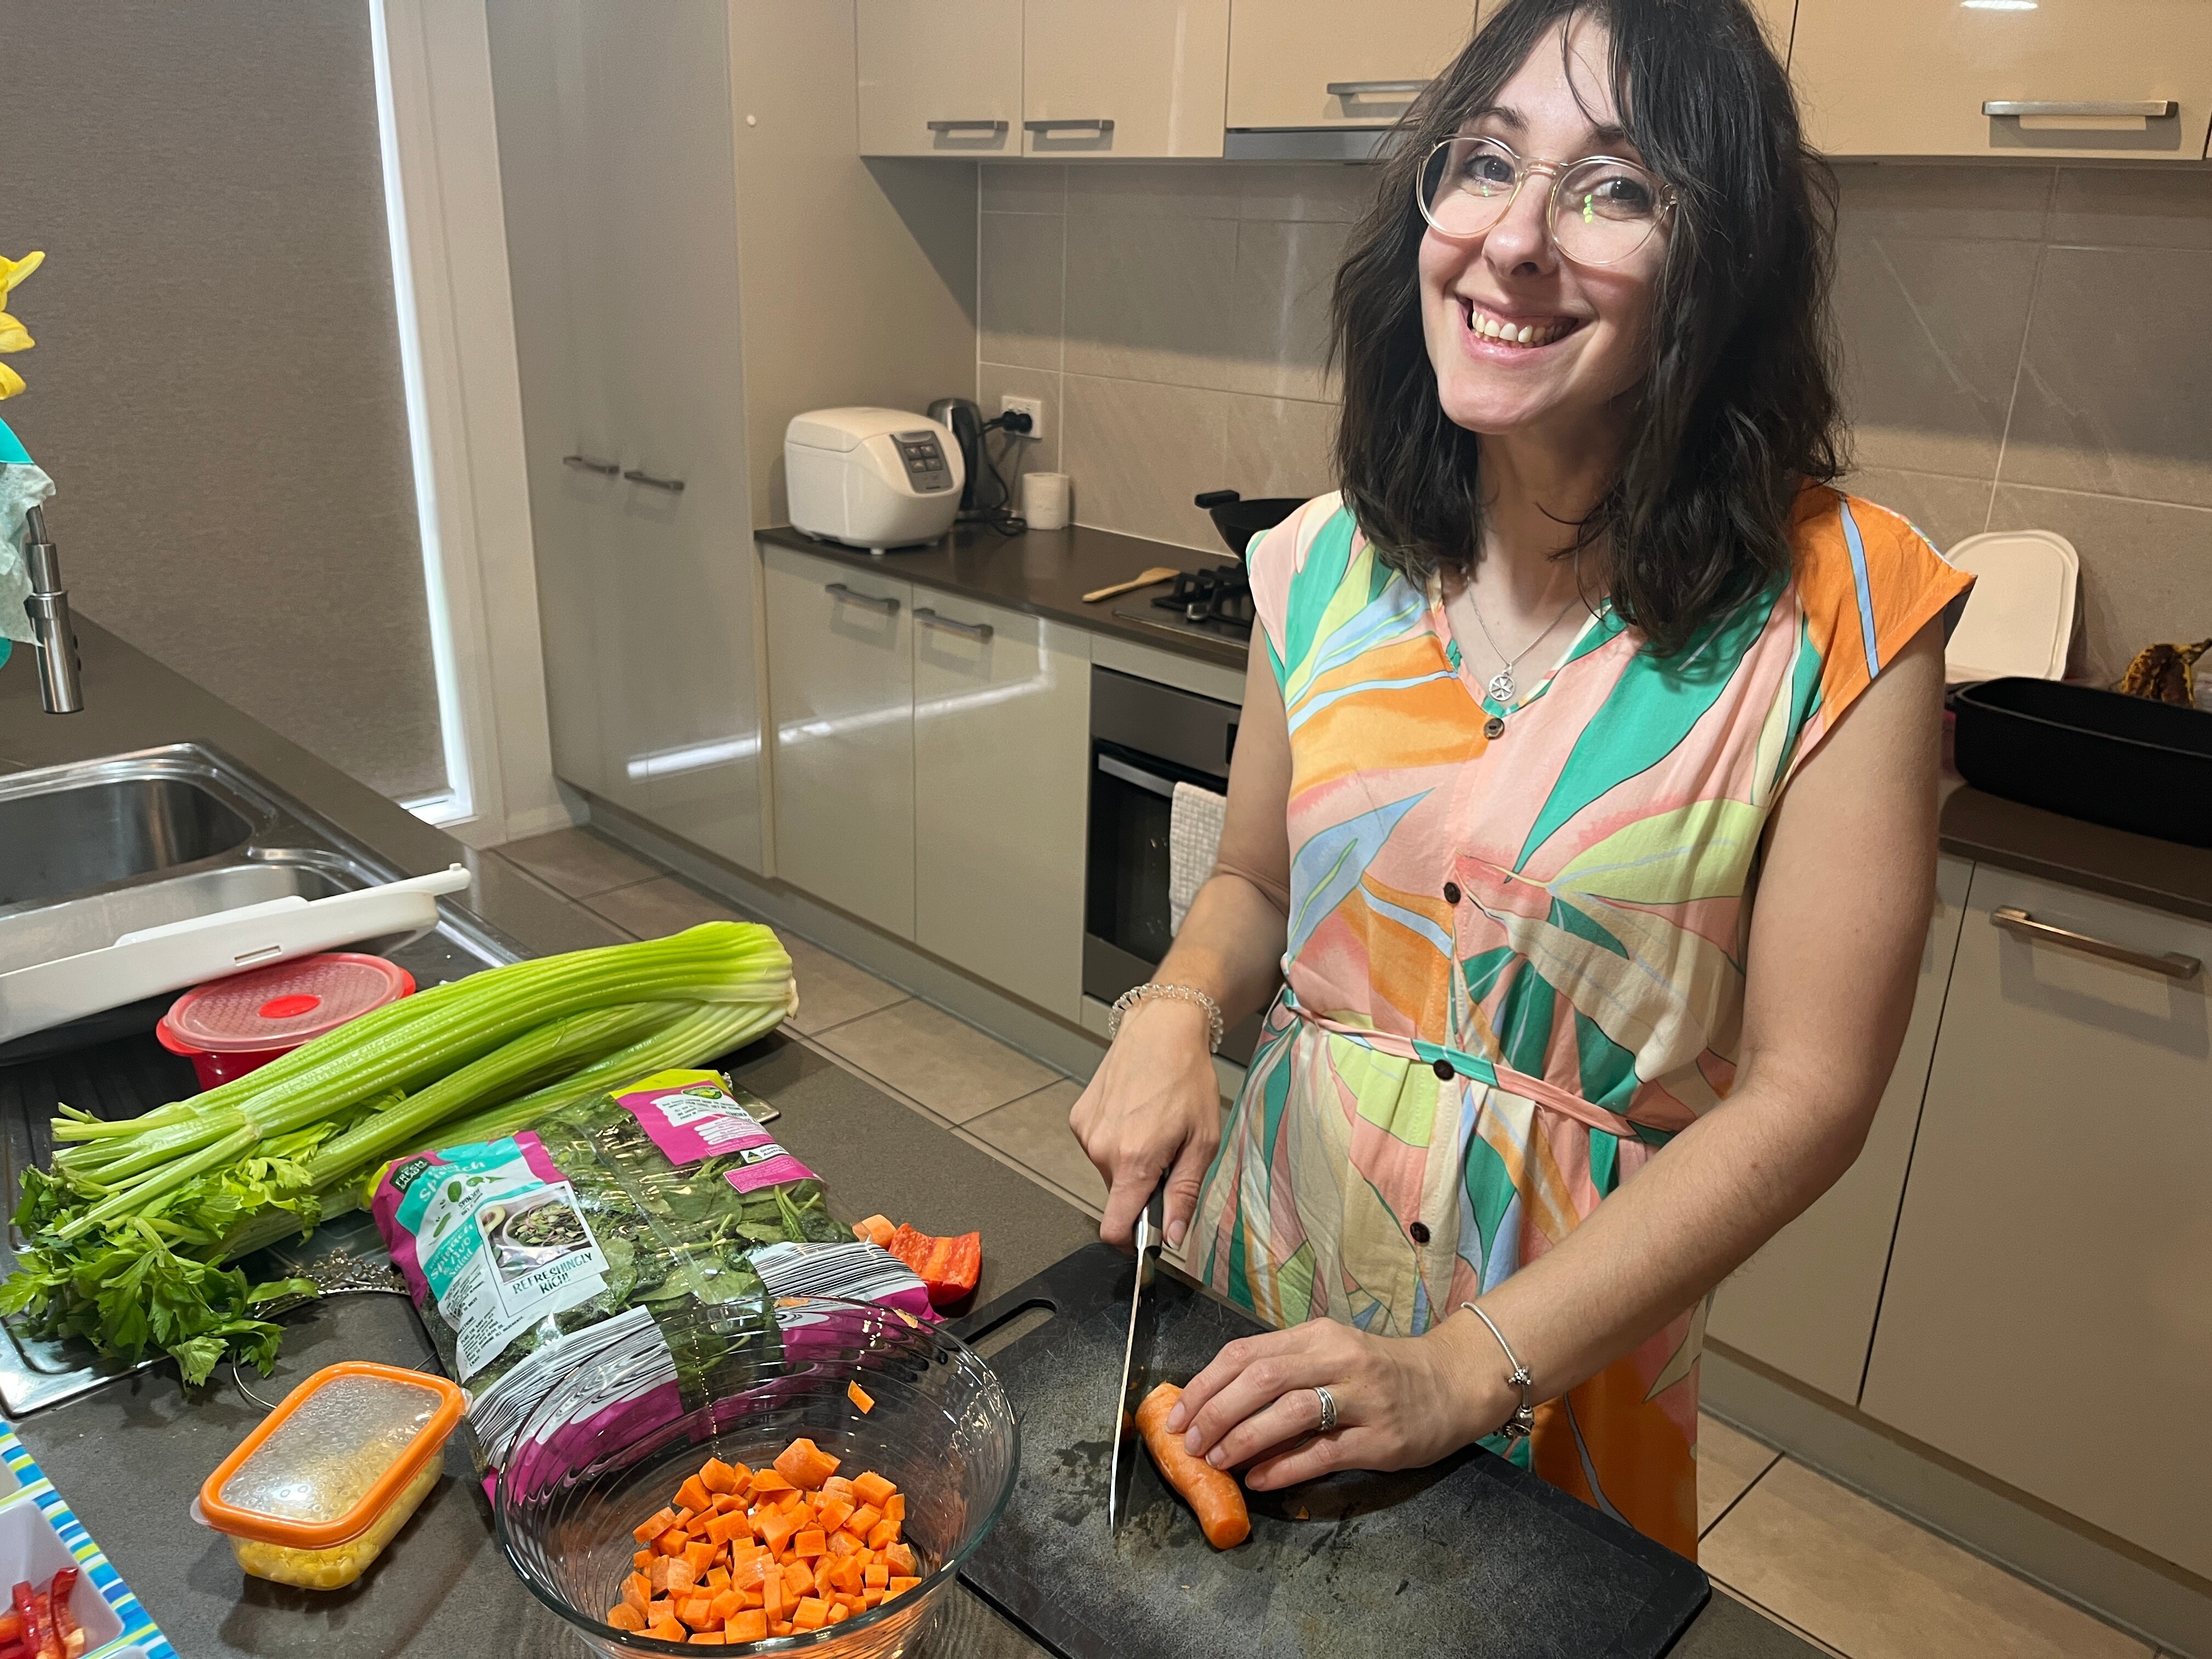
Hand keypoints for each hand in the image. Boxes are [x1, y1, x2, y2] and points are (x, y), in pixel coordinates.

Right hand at [1068, 996, 1221, 1249]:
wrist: (1161, 1029)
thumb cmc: (1187, 1077)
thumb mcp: (1203, 1141)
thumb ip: (1184, 1193)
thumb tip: (1172, 1236)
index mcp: (1134, 1159)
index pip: (1114, 1228)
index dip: (1132, 1241)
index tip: (1148, 1236)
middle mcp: (1102, 1148)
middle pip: (1119, 1197)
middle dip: (1143, 1188)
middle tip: (1170, 1154)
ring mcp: (1086, 1132)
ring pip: (1110, 1172)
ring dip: (1132, 1162)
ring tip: (1155, 1126)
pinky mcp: (1079, 1117)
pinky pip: (1100, 1147)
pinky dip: (1118, 1141)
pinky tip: (1136, 1114)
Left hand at [1167, 1316, 1505, 1490]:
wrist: (1452, 1383)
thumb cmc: (1382, 1371)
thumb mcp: (1331, 1355)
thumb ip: (1282, 1372)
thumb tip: (1218, 1407)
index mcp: (1317, 1336)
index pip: (1245, 1352)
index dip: (1204, 1385)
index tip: (1178, 1414)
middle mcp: (1337, 1359)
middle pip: (1260, 1378)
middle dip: (1215, 1412)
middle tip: (1190, 1443)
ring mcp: (1362, 1398)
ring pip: (1289, 1412)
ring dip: (1243, 1438)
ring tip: (1216, 1460)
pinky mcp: (1381, 1439)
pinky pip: (1322, 1453)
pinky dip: (1283, 1467)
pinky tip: (1258, 1479)